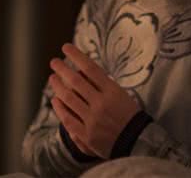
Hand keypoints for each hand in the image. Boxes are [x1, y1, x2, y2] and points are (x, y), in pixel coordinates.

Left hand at [49, 43, 139, 158]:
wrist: (137, 141)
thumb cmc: (130, 115)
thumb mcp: (121, 94)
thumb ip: (103, 85)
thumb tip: (82, 72)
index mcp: (112, 91)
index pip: (90, 68)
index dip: (76, 56)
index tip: (66, 47)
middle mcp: (101, 104)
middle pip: (76, 82)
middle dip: (62, 69)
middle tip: (54, 62)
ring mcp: (92, 120)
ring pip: (69, 99)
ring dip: (58, 86)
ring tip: (52, 78)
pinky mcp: (86, 135)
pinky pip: (68, 119)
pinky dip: (60, 108)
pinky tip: (55, 99)